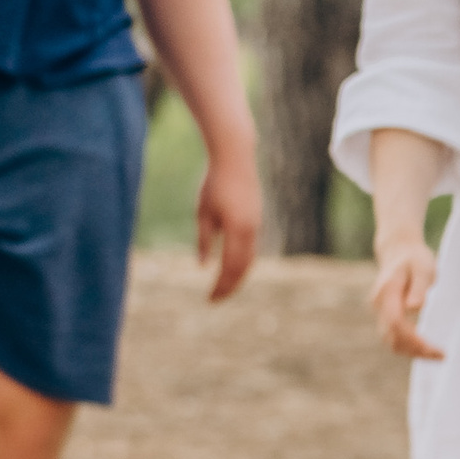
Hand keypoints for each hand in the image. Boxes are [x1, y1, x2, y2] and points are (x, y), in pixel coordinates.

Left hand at [197, 138, 260, 301]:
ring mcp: (256, 225)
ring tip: (223, 288)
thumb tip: (203, 266)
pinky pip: (251, 248)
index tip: (210, 299)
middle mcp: (251, 231)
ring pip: (249, 259)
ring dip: (237, 276)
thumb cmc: (214, 183)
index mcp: (237, 230)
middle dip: (229, 286)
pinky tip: (231, 267)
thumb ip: (204, 240)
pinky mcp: (256, 220)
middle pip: (243, 268)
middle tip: (215, 300)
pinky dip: (242, 263)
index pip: (230, 267)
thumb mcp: (203, 213)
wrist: (235, 158)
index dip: (221, 286)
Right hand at [371, 233, 441, 360]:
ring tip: (435, 355)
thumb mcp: (423, 267)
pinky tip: (425, 348)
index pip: (397, 324)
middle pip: (392, 337)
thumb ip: (419, 287)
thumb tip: (414, 308)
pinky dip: (408, 346)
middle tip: (441, 356)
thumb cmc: (415, 259)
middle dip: (415, 351)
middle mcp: (379, 304)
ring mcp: (379, 312)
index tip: (435, 349)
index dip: (415, 340)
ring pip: (390, 341)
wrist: (399, 251)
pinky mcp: (385, 316)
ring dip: (411, 352)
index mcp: (387, 292)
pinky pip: (393, 337)